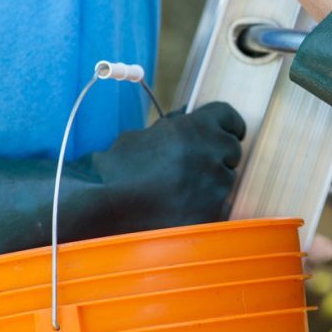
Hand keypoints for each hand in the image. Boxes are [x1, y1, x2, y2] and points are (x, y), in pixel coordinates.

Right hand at [0, 102, 244, 253]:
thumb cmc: (116, 170)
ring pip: (226, 179)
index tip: (228, 131)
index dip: (227, 124)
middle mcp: (209, 152)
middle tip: (195, 167)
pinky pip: (220, 206)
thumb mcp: (143, 136)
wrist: (101, 208)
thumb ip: (173, 127)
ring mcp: (213, 185)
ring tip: (182, 192)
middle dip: (217, 155)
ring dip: (211, 183)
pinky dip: (206, 208)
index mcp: (194, 127)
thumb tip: (189, 117)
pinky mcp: (211, 214)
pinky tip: (183, 210)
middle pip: (231, 149)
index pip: (228, 116)